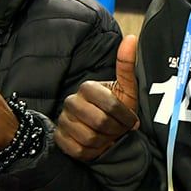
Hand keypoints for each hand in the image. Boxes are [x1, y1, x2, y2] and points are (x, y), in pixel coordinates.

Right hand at [54, 34, 138, 161]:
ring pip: (89, 138)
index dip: (125, 118)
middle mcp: (71, 101)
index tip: (131, 122)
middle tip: (120, 132)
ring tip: (109, 138)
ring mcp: (63, 120)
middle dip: (116, 131)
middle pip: (100, 122)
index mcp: (87, 87)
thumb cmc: (117, 110)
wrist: (102, 130)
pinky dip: (92, 152)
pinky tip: (97, 146)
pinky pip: (78, 150)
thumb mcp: (126, 89)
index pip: (110, 105)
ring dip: (105, 142)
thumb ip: (127, 65)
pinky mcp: (59, 137)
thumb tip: (132, 38)